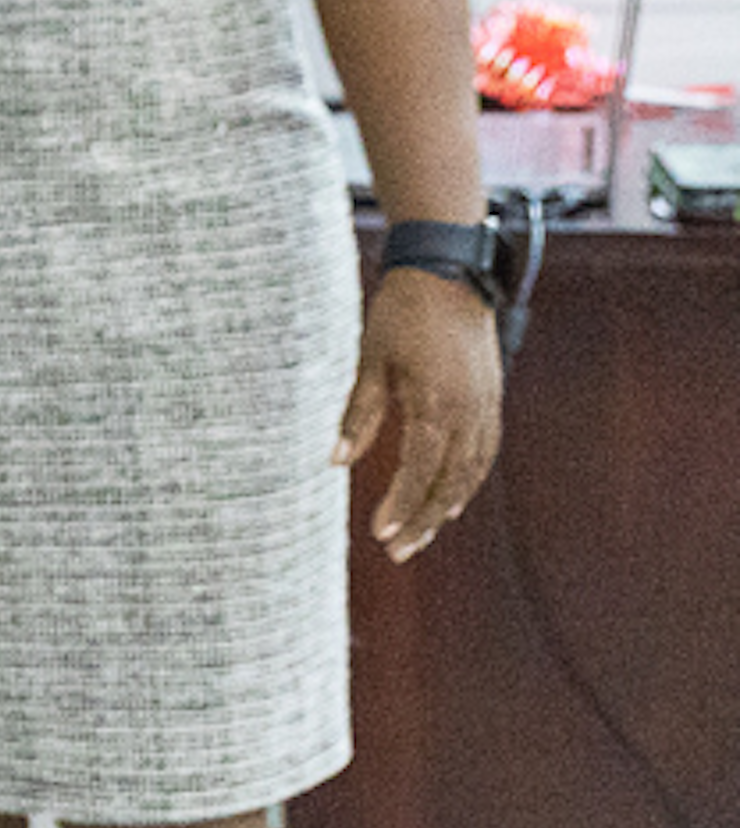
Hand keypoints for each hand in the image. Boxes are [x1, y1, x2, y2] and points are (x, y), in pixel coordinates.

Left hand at [332, 267, 503, 560]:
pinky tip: (451, 499)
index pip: (419, 469)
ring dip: (445, 506)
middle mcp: (468, 412)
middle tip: (398, 552)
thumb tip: (336, 462)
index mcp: (435, 402)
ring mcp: (485, 407)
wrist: (447, 274)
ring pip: (470, 472)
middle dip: (423, 520)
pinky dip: (467, 481)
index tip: (381, 535)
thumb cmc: (400, 315)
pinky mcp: (491, 400)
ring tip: (421, 535)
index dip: (401, 505)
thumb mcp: (371, 361)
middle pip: (448, 482)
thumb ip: (358, 415)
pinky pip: (483, 452)